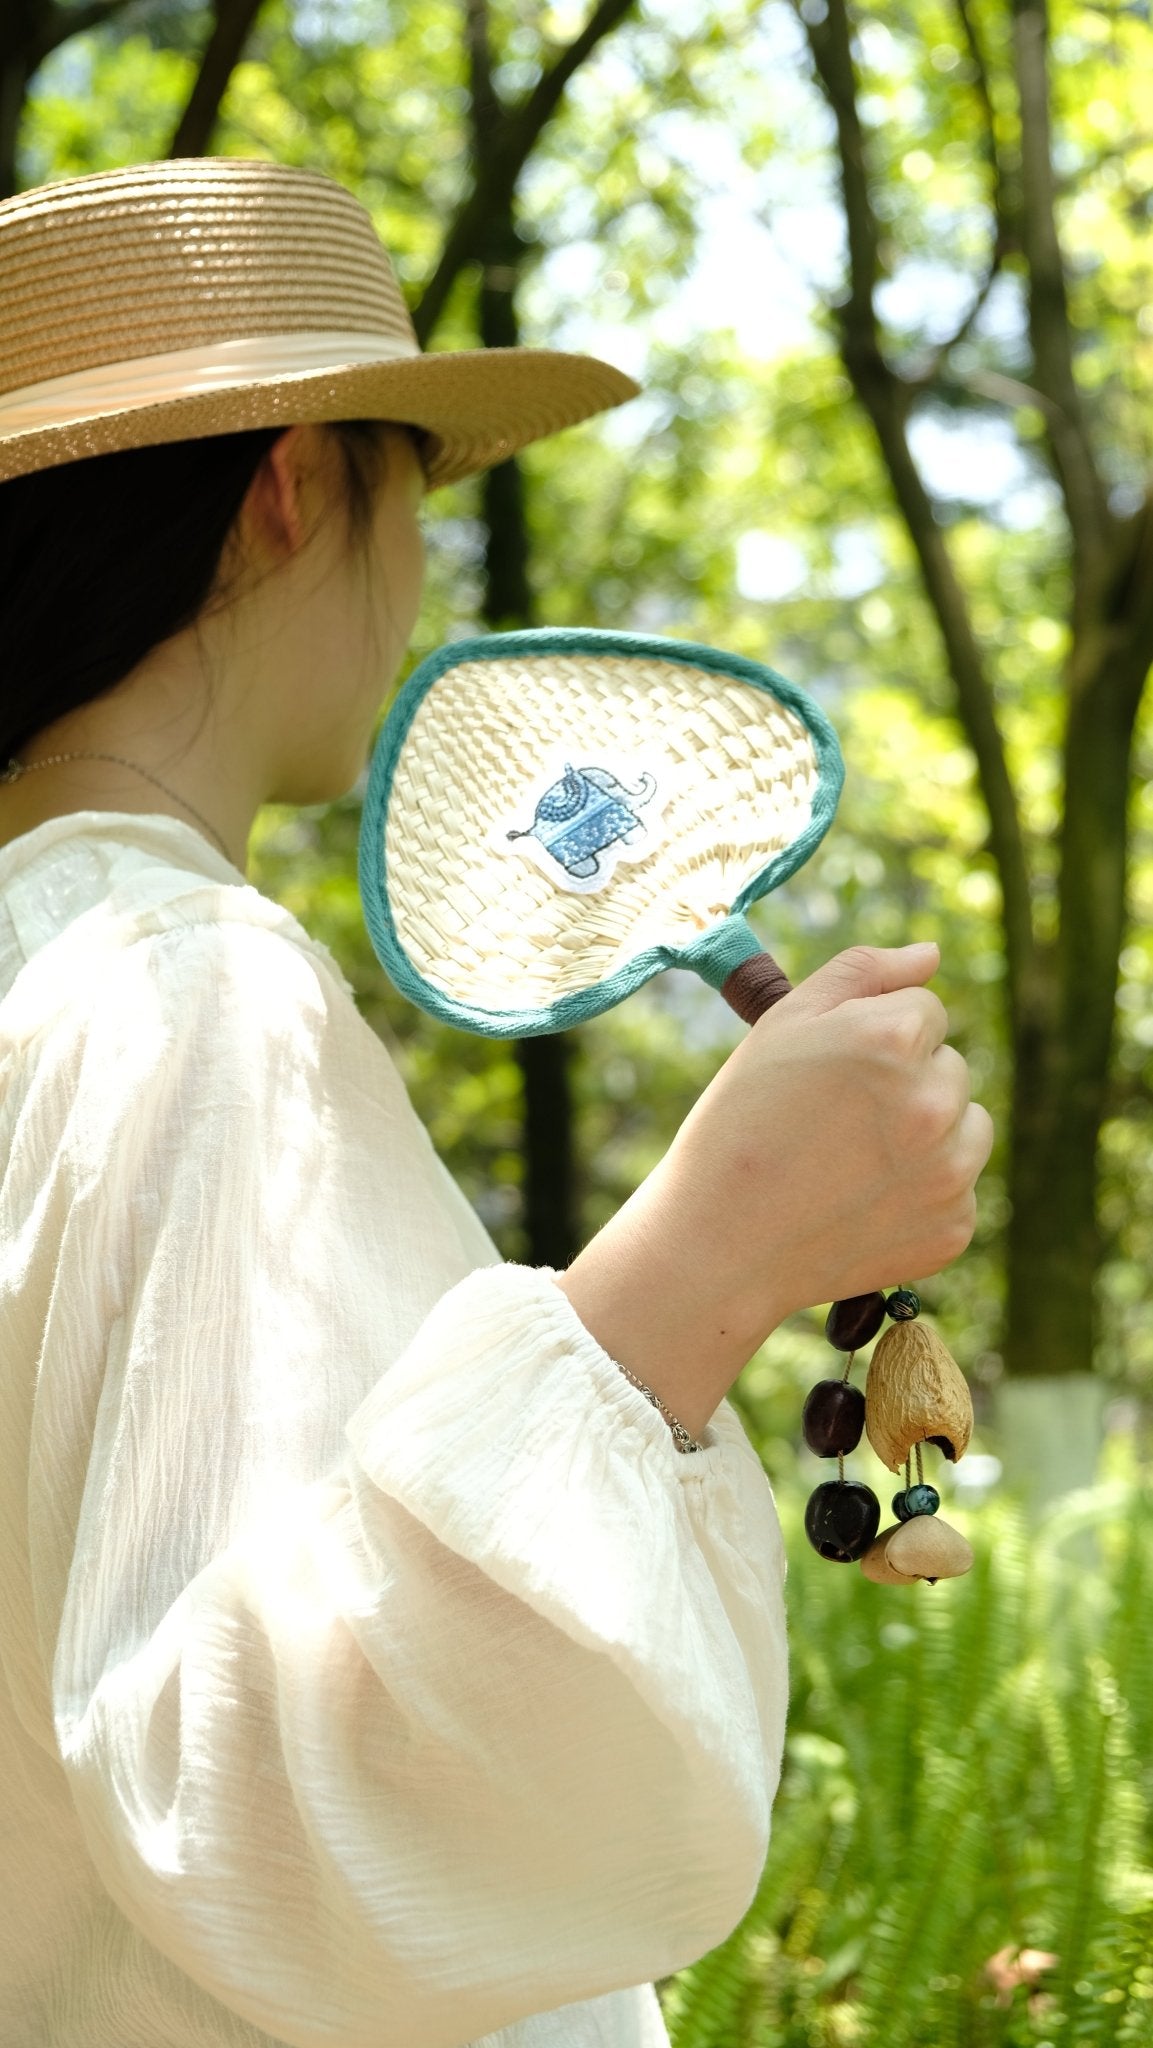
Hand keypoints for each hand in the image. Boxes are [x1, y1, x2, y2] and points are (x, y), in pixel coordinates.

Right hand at [558, 942, 992, 1420]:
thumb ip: (863, 971)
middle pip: (950, 1068)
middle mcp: (938, 1102)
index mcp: (897, 1038)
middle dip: (905, 1085)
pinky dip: (920, 1194)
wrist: (721, 1243)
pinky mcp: (954, 1228)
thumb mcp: (785, 1022)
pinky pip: (956, 1189)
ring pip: (967, 1127)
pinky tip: (863, 1204)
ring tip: (853, 1162)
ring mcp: (951, 1172)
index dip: (873, 1040)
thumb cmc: (743, 1120)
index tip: (831, 1076)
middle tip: (835, 1124)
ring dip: (927, 1136)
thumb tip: (931, 954)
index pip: (925, 1014)